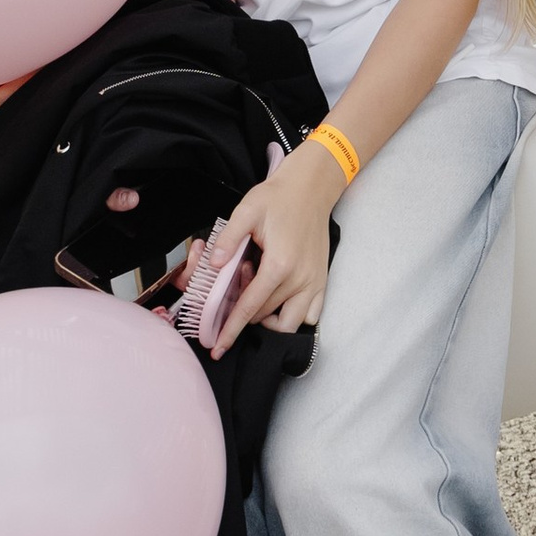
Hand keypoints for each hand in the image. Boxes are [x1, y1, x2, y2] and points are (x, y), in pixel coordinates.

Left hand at [216, 140, 340, 339]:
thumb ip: (228, 239)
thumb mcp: (246, 210)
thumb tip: (213, 265)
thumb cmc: (278, 197)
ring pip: (291, 323)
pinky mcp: (322, 280)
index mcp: (279, 265)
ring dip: (270, 320)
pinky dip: (293, 316)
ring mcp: (314, 282)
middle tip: (237, 285)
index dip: (231, 330)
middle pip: (266, 316)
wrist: (311, 187)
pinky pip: (310, 315)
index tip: (218, 348)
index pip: (249, 308)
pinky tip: (278, 300)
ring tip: (256, 298)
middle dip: (245, 312)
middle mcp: (301, 279)